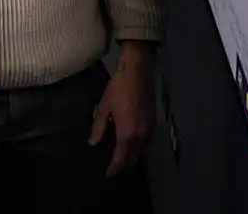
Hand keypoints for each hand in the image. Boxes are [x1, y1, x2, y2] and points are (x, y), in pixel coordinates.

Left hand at [90, 43, 155, 176]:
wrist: (138, 73)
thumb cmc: (118, 89)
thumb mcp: (104, 107)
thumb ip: (99, 127)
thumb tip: (93, 142)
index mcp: (127, 133)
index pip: (121, 158)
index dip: (115, 168)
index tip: (109, 174)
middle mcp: (141, 136)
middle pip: (134, 157)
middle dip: (124, 162)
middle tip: (114, 164)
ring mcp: (150, 129)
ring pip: (142, 150)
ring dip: (133, 154)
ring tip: (122, 152)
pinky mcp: (154, 122)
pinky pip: (147, 141)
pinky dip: (140, 145)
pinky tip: (132, 139)